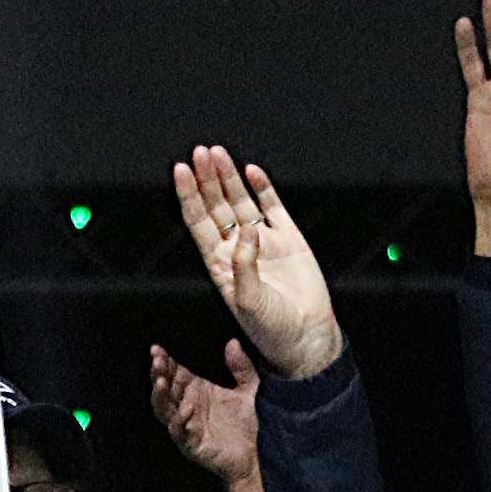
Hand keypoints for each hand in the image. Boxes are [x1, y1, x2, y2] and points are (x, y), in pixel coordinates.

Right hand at [150, 338, 266, 491]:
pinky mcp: (192, 445)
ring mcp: (187, 426)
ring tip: (161, 381)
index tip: (157, 348)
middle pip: (164, 388)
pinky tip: (186, 409)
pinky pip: (179, 433)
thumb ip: (242, 367)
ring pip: (163, 410)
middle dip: (158, 374)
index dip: (164, 360)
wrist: (257, 456)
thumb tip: (233, 342)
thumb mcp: (250, 390)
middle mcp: (187, 406)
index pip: (173, 372)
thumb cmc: (248, 424)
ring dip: (160, 396)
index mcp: (196, 390)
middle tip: (157, 361)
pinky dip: (179, 421)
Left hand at [172, 149, 342, 381]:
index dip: (189, 196)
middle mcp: (238, 248)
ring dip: (228, 177)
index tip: (182, 171)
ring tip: (217, 153)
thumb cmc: (272, 330)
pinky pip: (273, 207)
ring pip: (240, 201)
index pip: (198, 222)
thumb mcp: (249, 302)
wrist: (308, 339)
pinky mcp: (289, 238)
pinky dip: (263, 188)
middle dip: (207, 178)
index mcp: (220, 264)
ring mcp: (263, 241)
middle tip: (201, 153)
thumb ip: (244, 265)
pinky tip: (251, 171)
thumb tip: (247, 229)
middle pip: (216, 205)